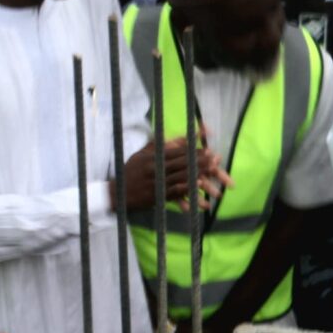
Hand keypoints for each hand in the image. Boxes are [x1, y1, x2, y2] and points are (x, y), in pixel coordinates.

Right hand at [115, 132, 233, 212]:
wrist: (116, 193)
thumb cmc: (131, 171)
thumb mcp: (142, 154)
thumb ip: (159, 145)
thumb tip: (176, 137)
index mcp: (153, 156)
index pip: (177, 152)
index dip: (194, 151)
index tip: (208, 150)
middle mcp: (155, 167)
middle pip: (182, 163)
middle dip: (200, 161)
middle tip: (216, 159)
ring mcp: (156, 182)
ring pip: (180, 176)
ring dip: (198, 173)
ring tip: (212, 172)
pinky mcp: (156, 195)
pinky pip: (174, 191)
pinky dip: (186, 187)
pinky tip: (198, 185)